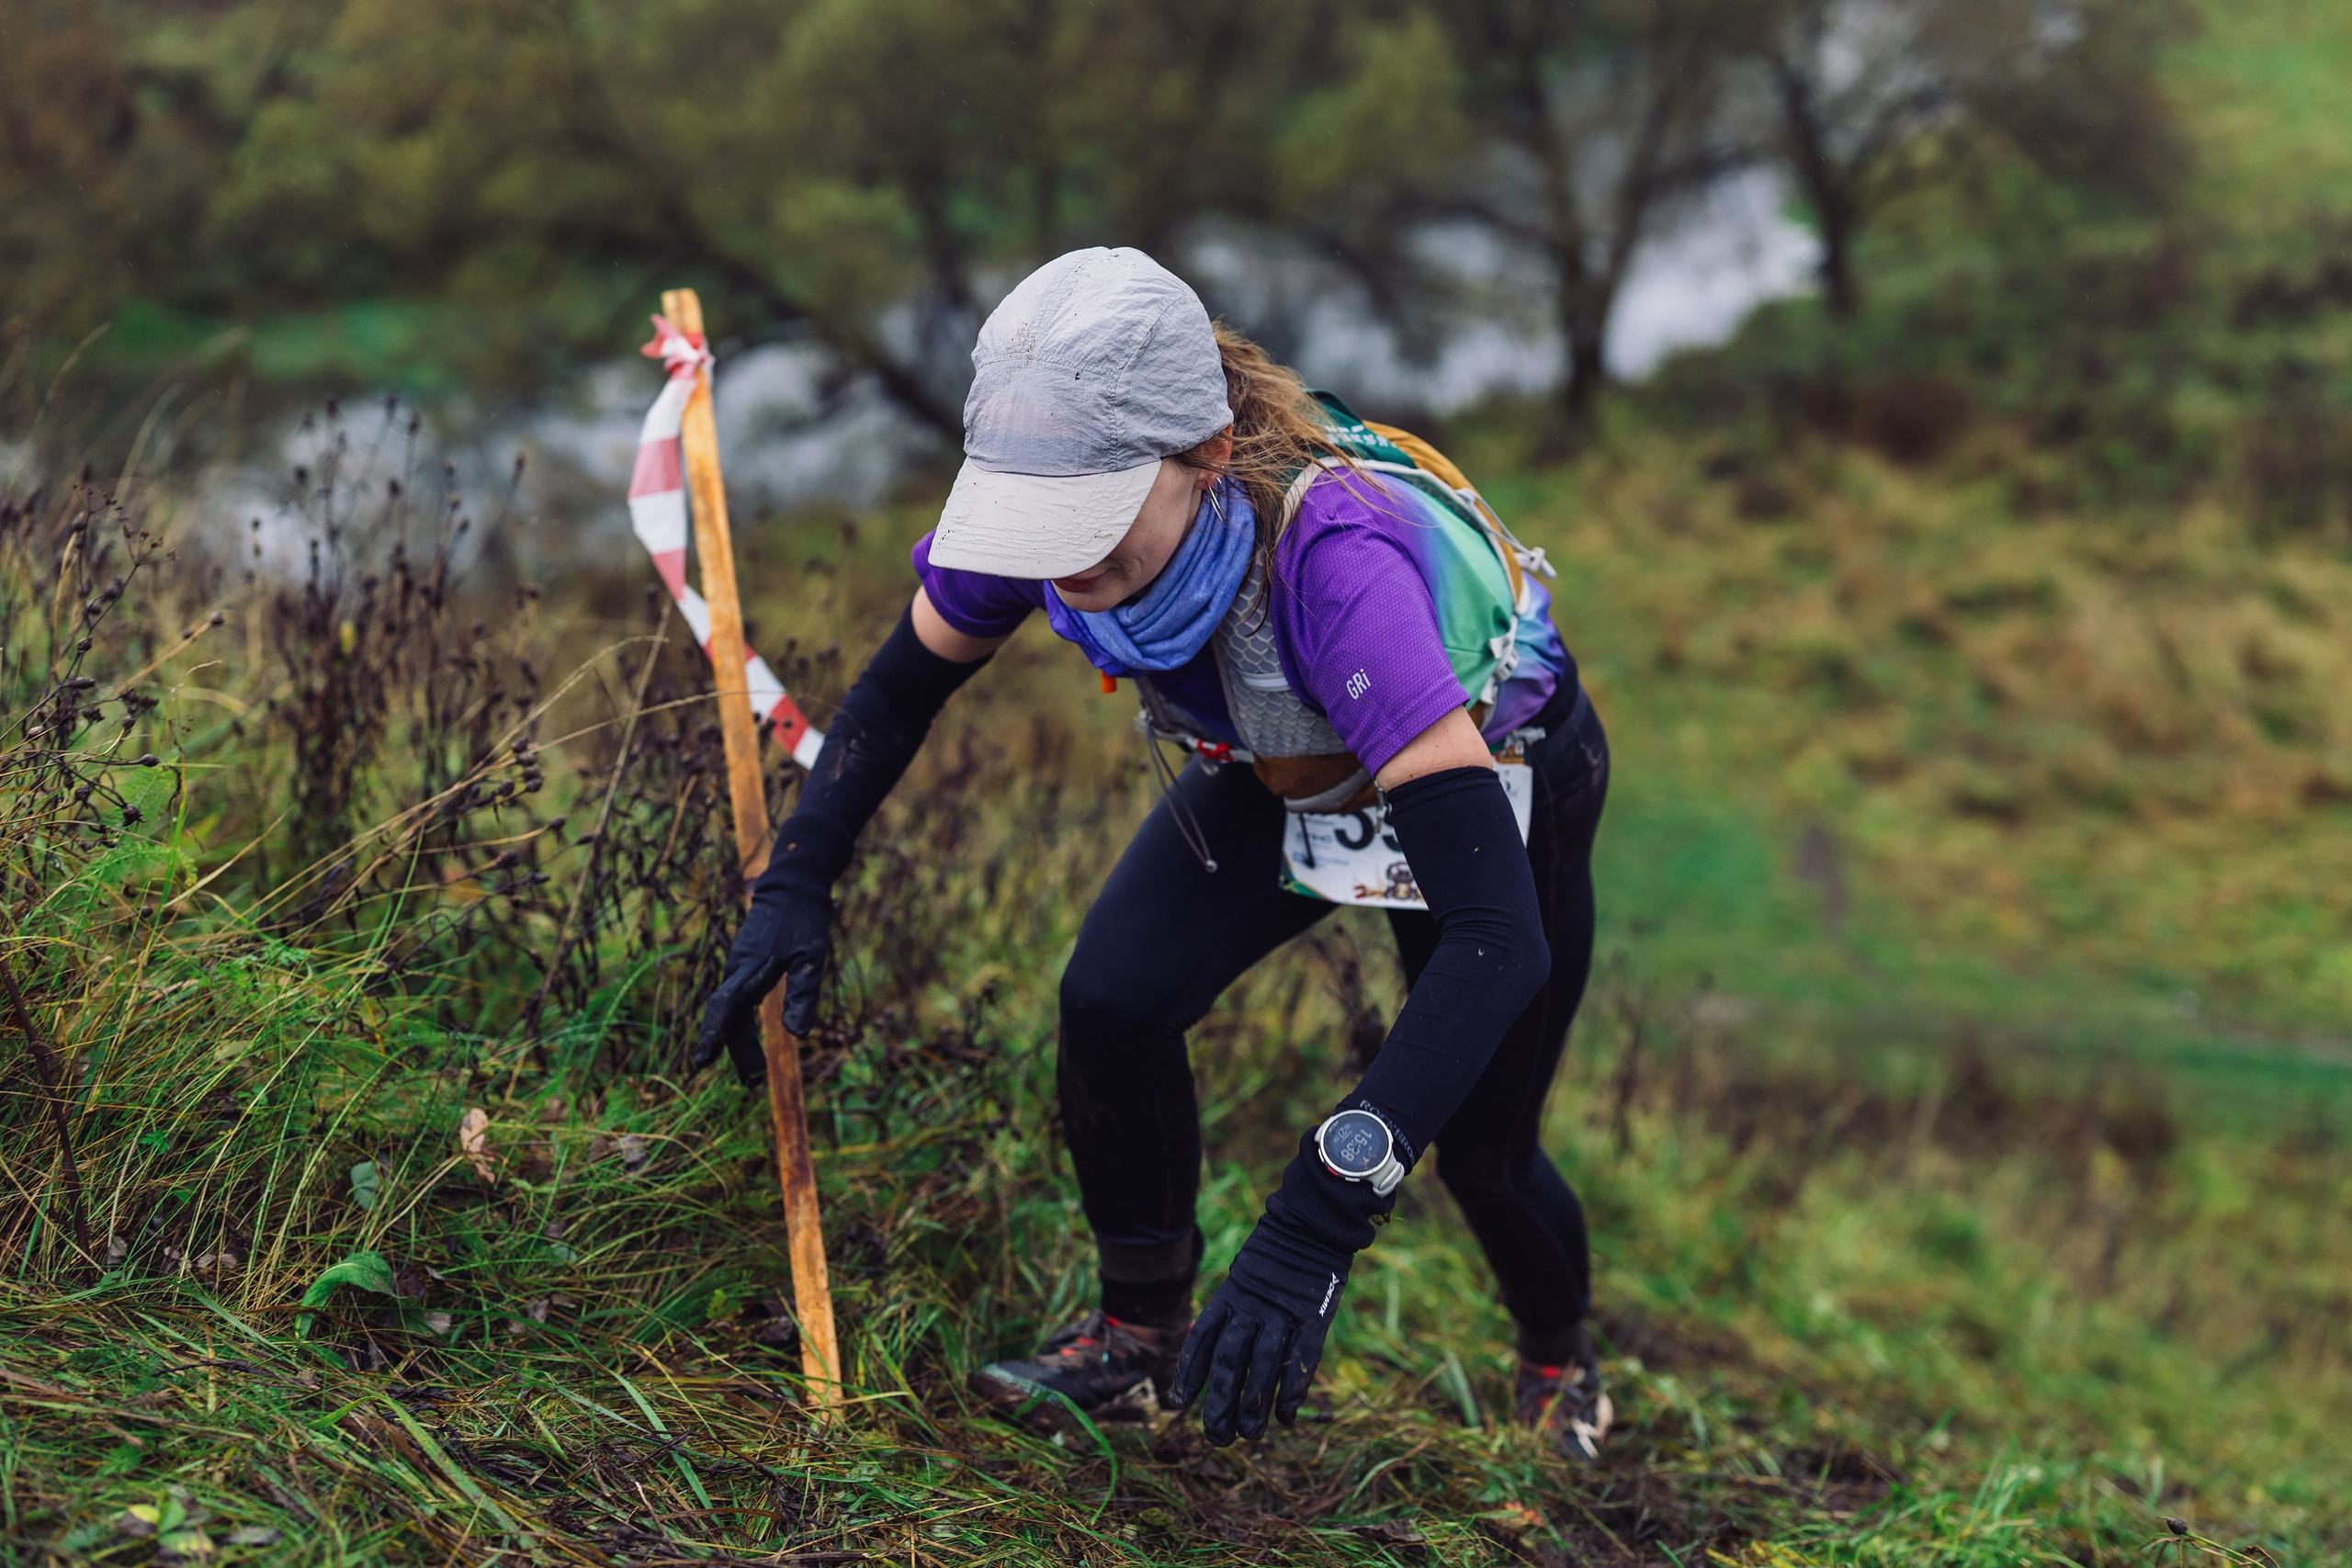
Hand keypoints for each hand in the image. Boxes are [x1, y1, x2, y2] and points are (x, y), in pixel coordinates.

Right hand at [693, 879, 829, 1085]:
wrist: (793, 884)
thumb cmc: (803, 918)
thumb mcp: (811, 956)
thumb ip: (803, 992)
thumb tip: (798, 1034)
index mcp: (748, 969)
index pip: (725, 1009)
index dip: (714, 1036)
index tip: (703, 1062)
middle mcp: (738, 971)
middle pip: (729, 1019)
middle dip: (738, 1051)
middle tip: (753, 1084)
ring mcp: (741, 969)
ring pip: (734, 1012)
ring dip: (742, 1042)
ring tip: (754, 1075)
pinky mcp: (748, 966)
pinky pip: (738, 1002)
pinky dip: (742, 1024)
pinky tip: (749, 1039)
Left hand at [1166, 1209, 1353, 1443]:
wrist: (1311, 1227)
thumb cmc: (1272, 1262)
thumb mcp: (1241, 1281)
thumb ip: (1228, 1316)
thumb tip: (1207, 1361)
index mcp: (1229, 1297)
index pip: (1202, 1340)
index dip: (1189, 1373)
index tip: (1178, 1404)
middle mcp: (1251, 1308)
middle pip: (1229, 1360)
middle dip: (1220, 1400)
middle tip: (1215, 1436)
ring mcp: (1283, 1313)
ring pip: (1263, 1364)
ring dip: (1254, 1403)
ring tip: (1249, 1435)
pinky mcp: (1314, 1318)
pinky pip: (1302, 1358)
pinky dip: (1293, 1388)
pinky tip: (1286, 1415)